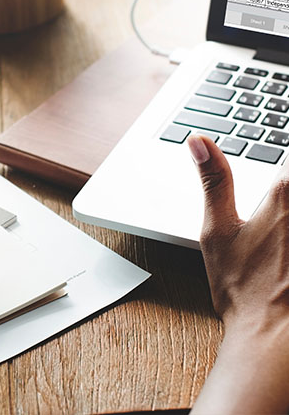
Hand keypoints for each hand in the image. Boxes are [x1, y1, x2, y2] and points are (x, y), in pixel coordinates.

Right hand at [188, 134, 288, 413]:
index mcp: (283, 194)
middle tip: (268, 240)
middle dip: (282, 201)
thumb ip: (213, 179)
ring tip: (276, 252)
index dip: (277, 184)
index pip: (286, 167)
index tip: (265, 215)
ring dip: (284, 233)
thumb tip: (198, 140)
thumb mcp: (216, 229)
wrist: (272, 338)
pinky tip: (284, 257)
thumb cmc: (241, 287)